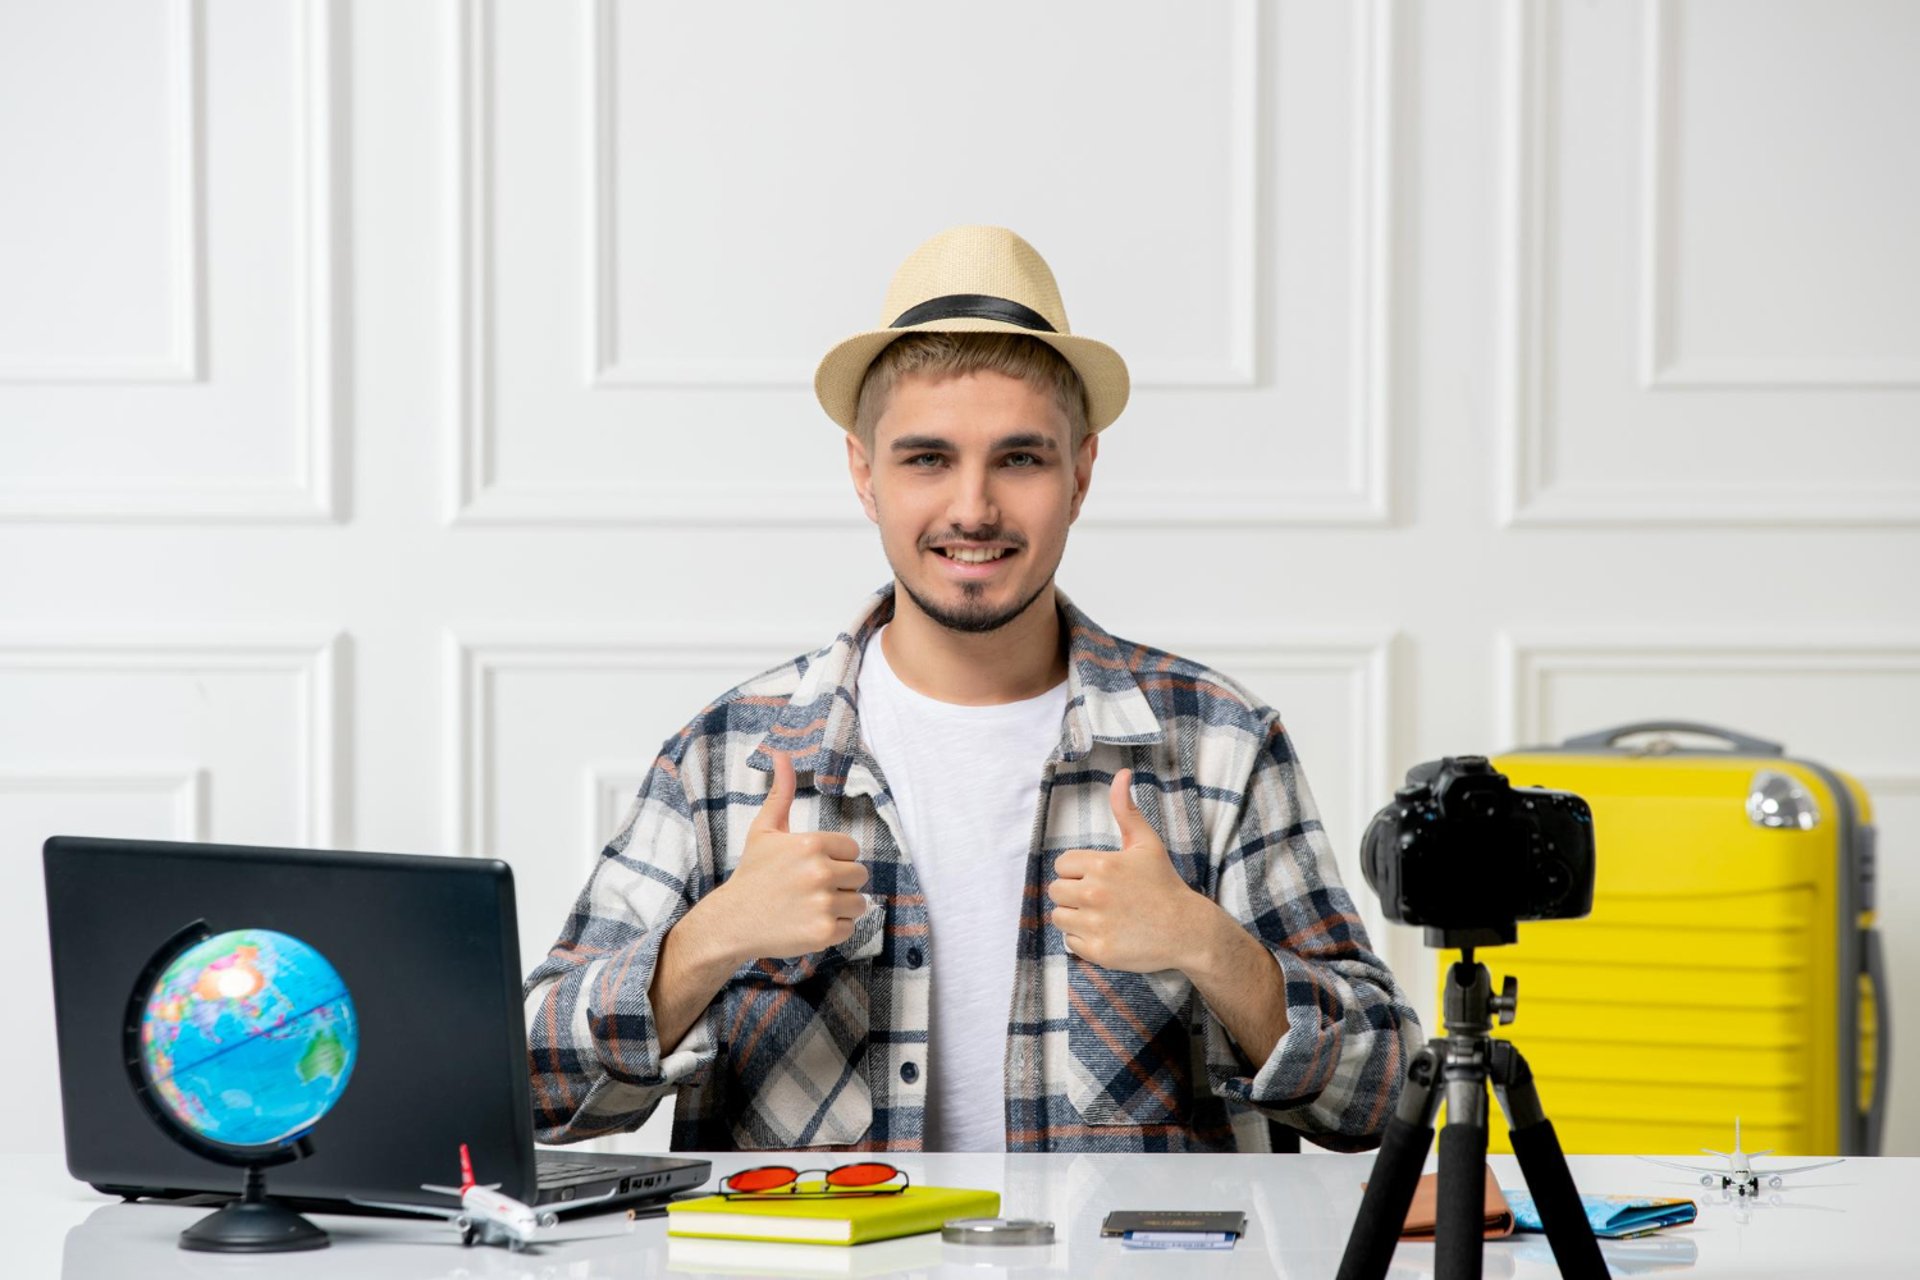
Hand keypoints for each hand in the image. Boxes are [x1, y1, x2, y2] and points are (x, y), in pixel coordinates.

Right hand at [710, 749, 868, 961]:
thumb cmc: (753, 874)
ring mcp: (823, 903)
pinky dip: (833, 929)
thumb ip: (781, 793)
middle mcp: (820, 872)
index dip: (835, 859)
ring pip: (858, 903)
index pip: (852, 850)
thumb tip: (781, 754)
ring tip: (810, 906)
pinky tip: (807, 923)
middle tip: (810, 889)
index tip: (811, 868)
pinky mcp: (824, 932)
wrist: (732, 920)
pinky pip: (849, 927)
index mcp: (811, 843)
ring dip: (840, 906)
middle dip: (840, 882)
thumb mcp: (764, 830)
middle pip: (860, 876)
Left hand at [1047, 768, 1208, 972]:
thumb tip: (1122, 773)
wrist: (1187, 929)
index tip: (1099, 878)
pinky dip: (1084, 941)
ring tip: (1101, 916)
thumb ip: (1126, 809)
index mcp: (1102, 865)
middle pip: (1056, 891)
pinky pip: (1070, 943)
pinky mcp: (1098, 951)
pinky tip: (1107, 933)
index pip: (1062, 865)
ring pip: (1059, 916)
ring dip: (1075, 917)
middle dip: (1073, 893)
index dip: (1078, 871)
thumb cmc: (1164, 884)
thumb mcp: (1146, 843)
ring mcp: (1096, 924)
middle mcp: (1094, 894)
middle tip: (1100, 899)